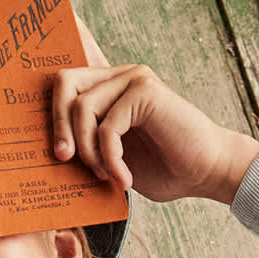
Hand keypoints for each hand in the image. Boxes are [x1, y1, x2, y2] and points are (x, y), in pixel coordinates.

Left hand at [50, 46, 258, 205]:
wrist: (207, 171)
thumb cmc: (165, 169)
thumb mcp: (115, 160)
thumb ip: (90, 148)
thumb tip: (53, 156)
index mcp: (109, 90)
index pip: (66, 85)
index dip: (51, 113)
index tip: (55, 154)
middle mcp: (119, 77)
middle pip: (64, 83)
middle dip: (57, 125)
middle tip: (64, 160)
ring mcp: (133, 79)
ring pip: (82, 108)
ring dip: (88, 151)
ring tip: (106, 176)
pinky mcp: (144, 91)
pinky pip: (107, 126)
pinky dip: (111, 160)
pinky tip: (124, 180)